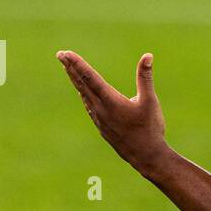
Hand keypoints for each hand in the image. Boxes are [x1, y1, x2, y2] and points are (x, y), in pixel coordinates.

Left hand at [58, 50, 168, 171]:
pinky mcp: (102, 127)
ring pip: (83, 95)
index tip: (66, 53)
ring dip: (75, 80)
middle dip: (70, 68)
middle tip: (60, 54)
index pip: (90, 78)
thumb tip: (148, 56)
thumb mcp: (150, 101)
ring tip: (68, 68)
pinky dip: (83, 94)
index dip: (77, 64)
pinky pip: (88, 106)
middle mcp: (101, 109)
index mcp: (111, 102)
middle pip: (81, 84)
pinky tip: (82, 91)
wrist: (146, 157)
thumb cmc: (150, 129)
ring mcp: (99, 119)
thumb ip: (145, 78)